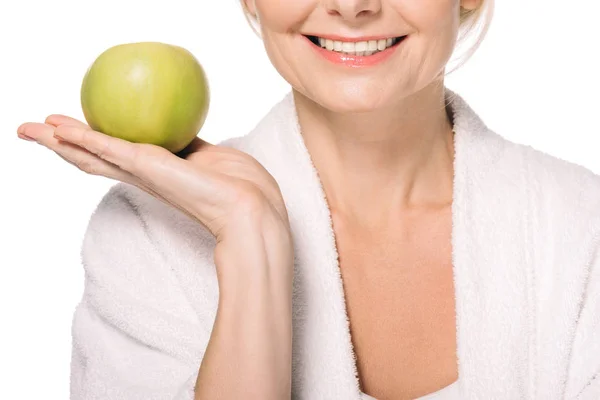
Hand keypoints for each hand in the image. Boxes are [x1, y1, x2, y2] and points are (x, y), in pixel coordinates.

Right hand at [17, 115, 290, 240]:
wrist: (251, 210)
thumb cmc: (240, 187)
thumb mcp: (212, 157)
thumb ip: (192, 146)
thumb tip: (187, 131)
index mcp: (158, 171)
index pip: (116, 155)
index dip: (92, 143)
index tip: (70, 130)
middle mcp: (145, 175)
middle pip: (94, 158)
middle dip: (62, 145)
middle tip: (31, 130)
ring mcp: (145, 173)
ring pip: (92, 156)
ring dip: (59, 142)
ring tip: (29, 129)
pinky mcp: (150, 169)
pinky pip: (110, 149)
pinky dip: (83, 138)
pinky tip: (60, 128)